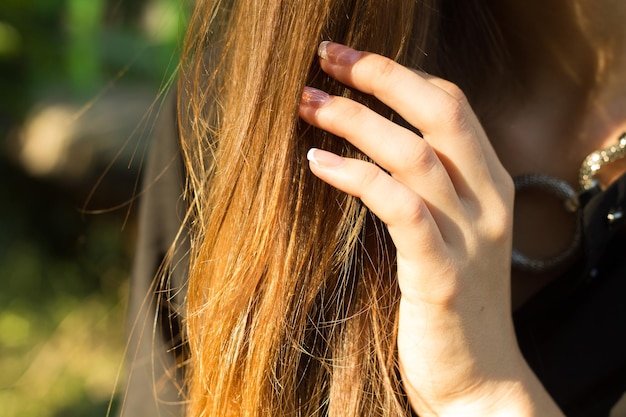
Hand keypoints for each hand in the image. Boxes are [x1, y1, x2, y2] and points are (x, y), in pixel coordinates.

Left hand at [299, 42, 562, 415]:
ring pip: (413, 154)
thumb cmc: (450, 303)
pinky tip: (317, 164)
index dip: (400, 74)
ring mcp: (468, 237)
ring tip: (306, 105)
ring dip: (354, 121)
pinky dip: (356, 177)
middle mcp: (487, 202)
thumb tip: (372, 145)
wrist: (479, 380)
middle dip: (380, 76)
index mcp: (490, 186)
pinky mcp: (440, 275)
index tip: (349, 60)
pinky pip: (399, 207)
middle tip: (323, 59)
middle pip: (439, 112)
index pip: (452, 105)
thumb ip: (426, 189)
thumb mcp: (450, 234)